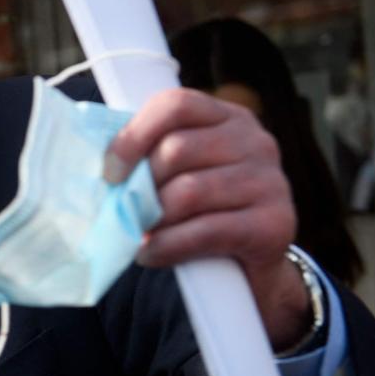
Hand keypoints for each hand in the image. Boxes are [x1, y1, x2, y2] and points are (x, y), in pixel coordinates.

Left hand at [105, 87, 310, 349]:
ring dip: (152, 220)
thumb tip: (99, 169)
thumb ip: (147, 161)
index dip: (133, 135)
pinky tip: (151, 254)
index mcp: (227, 118)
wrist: (249, 271)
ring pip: (188, 192)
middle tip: (129, 212)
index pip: (175, 104)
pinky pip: (205, 231)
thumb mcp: (177, 177)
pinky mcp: (276, 223)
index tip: (110, 172)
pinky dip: (167, 246)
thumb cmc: (199, 214)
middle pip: (177, 150)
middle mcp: (256, 141)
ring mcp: (271, 181)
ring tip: (140, 235)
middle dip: (143, 187)